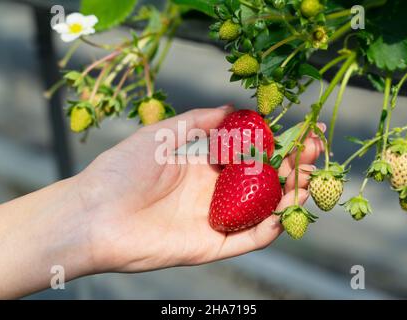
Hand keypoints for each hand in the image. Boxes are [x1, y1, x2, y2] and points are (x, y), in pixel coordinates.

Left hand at [77, 106, 323, 272]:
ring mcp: (213, 220)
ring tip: (308, 180)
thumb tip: (232, 107)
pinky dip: (268, 229)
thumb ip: (198, 120)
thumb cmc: (122, 170)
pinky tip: (283, 213)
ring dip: (287, 197)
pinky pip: (246, 240)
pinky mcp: (209, 246)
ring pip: (261, 210)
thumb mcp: (162, 134)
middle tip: (313, 153)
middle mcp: (213, 193)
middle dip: (291, 168)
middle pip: (262, 182)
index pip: (250, 155)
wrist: (94, 214)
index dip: (276, 144)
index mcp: (203, 167)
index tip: (299, 131)